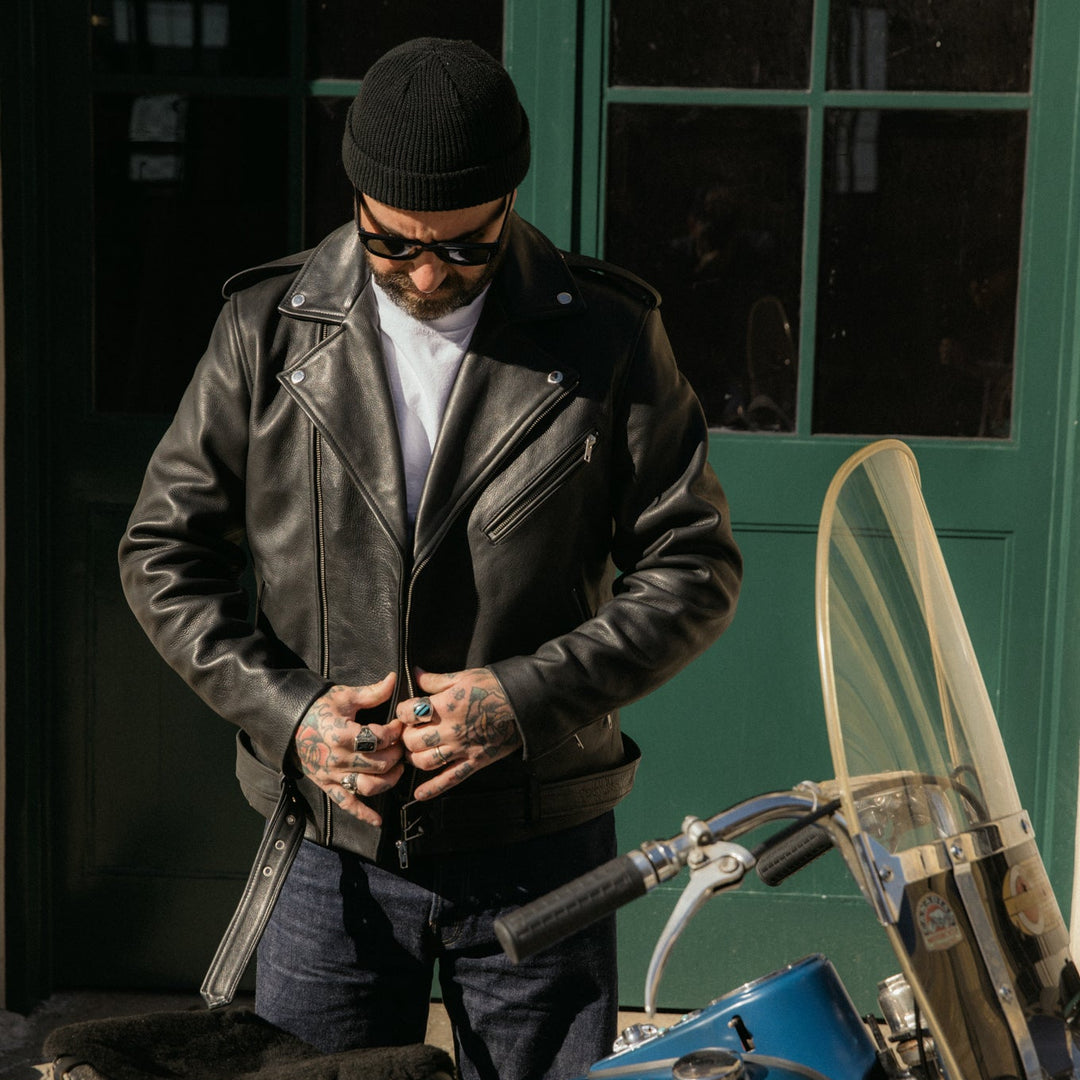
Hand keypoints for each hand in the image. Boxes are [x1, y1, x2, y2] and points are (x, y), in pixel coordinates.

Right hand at [293, 673, 403, 825]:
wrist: (289, 722)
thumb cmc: (319, 707)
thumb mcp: (344, 696)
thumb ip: (372, 692)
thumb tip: (395, 679)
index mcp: (340, 733)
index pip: (378, 738)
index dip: (395, 733)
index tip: (400, 725)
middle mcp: (336, 758)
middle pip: (377, 764)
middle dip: (396, 756)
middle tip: (402, 746)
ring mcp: (331, 775)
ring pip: (368, 787)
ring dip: (388, 782)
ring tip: (398, 770)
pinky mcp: (327, 785)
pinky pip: (346, 804)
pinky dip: (363, 814)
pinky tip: (378, 820)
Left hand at [398, 668, 522, 800]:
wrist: (524, 702)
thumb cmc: (495, 687)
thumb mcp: (464, 677)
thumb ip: (436, 680)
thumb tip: (416, 674)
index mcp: (445, 706)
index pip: (408, 713)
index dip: (403, 712)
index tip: (406, 712)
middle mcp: (450, 730)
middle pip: (413, 741)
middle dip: (406, 737)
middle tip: (410, 733)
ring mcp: (461, 748)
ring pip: (425, 762)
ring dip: (415, 759)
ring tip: (416, 753)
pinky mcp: (474, 761)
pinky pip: (450, 779)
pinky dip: (433, 789)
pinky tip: (420, 794)